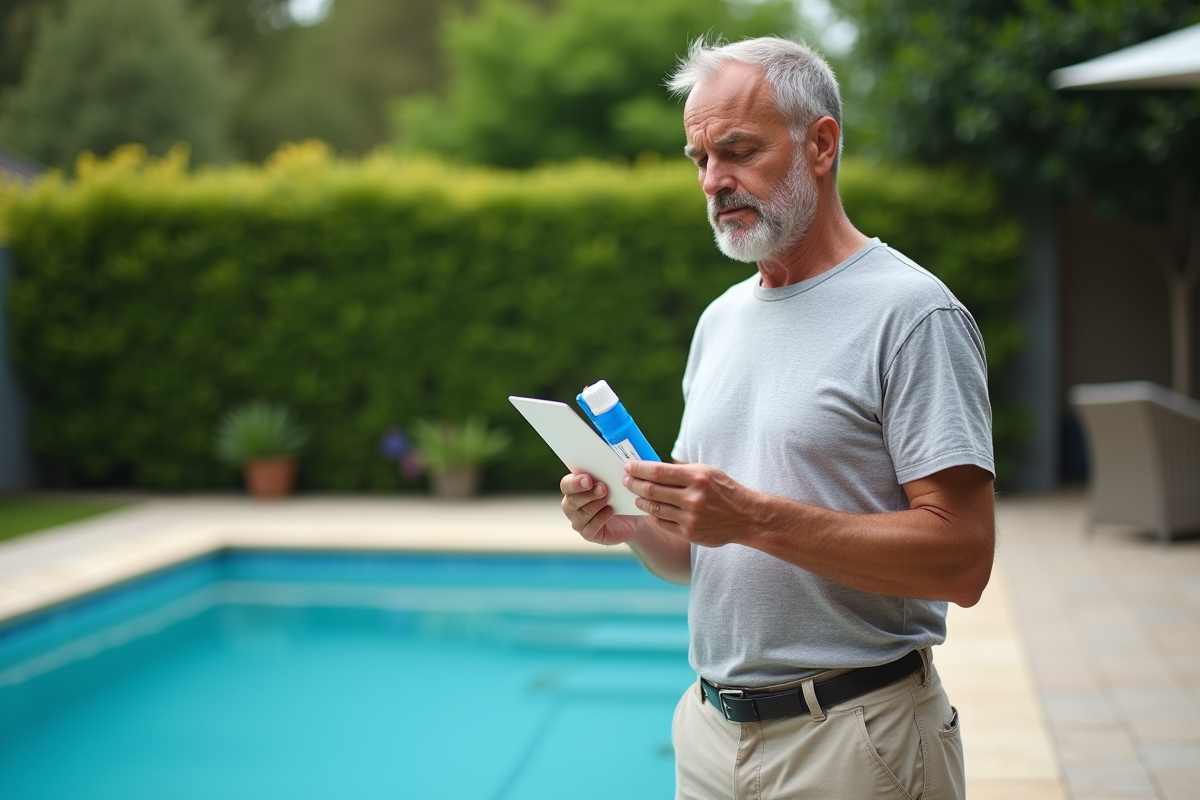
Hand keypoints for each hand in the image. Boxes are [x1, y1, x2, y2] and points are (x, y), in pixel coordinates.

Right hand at [560, 472, 639, 545]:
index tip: (589, 479)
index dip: (575, 483)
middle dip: (587, 494)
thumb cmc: (618, 495)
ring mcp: (578, 521)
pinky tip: (610, 511)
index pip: (566, 485)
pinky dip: (600, 518)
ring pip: (581, 514)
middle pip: (572, 501)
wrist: (630, 517)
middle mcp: (571, 506)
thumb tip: (610, 464)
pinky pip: (590, 527)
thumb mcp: (612, 482)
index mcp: (573, 489)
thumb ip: (605, 473)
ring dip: (595, 505)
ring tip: (607, 498)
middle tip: (603, 488)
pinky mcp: (588, 534)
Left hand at [621, 460, 760, 547]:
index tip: (628, 467)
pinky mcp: (690, 533)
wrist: (746, 517)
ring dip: (640, 500)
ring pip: (654, 508)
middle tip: (626, 481)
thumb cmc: (724, 490)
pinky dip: (653, 514)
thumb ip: (681, 471)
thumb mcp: (706, 472)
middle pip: (651, 490)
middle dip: (634, 484)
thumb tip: (651, 468)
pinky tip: (651, 509)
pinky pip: (662, 522)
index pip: (658, 471)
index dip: (638, 469)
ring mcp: (691, 517)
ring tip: (636, 495)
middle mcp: (693, 498)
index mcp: (697, 477)